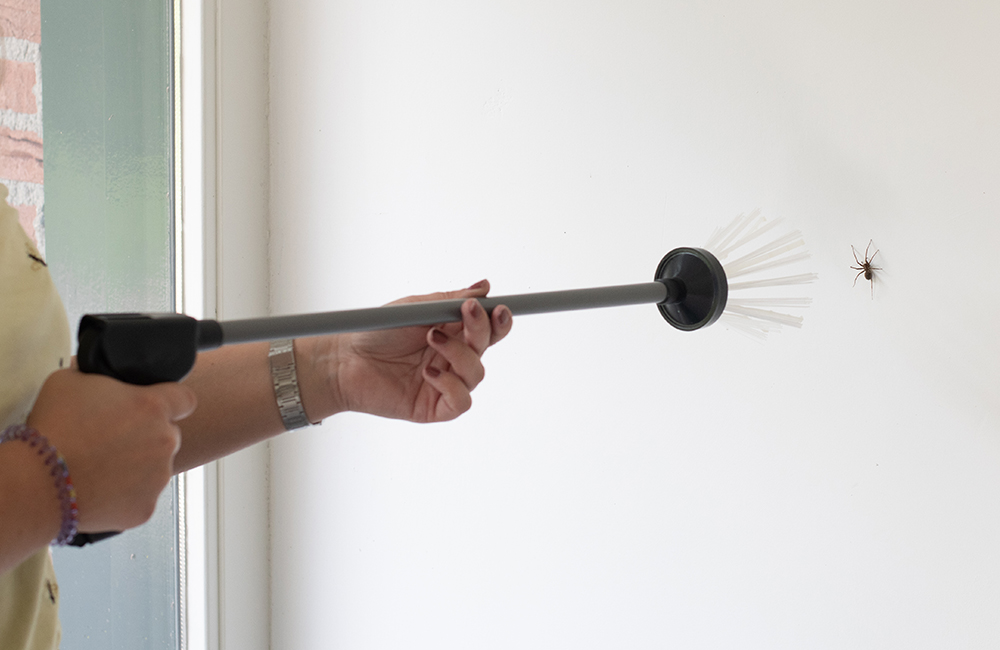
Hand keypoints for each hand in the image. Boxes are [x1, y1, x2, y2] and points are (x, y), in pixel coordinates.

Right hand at [26, 368, 196, 532]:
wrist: (38, 482)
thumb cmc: (53, 429)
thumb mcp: (73, 380)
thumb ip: (103, 378)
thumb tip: (104, 379)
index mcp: (153, 406)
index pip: (185, 398)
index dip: (171, 401)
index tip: (158, 408)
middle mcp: (164, 441)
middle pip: (167, 435)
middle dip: (146, 436)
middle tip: (112, 440)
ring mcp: (158, 477)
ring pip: (156, 467)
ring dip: (136, 466)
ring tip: (99, 466)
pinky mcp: (146, 508)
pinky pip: (141, 497)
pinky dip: (125, 495)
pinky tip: (99, 487)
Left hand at [305, 280, 512, 422]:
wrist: (345, 360)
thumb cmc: (376, 332)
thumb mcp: (415, 308)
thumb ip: (450, 300)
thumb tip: (484, 288)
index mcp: (452, 332)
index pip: (487, 328)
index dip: (498, 320)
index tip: (498, 307)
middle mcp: (452, 358)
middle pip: (487, 347)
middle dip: (483, 329)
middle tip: (467, 313)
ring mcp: (445, 383)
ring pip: (477, 373)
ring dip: (459, 353)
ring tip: (430, 338)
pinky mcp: (435, 407)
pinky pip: (462, 401)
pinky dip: (451, 385)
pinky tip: (428, 373)